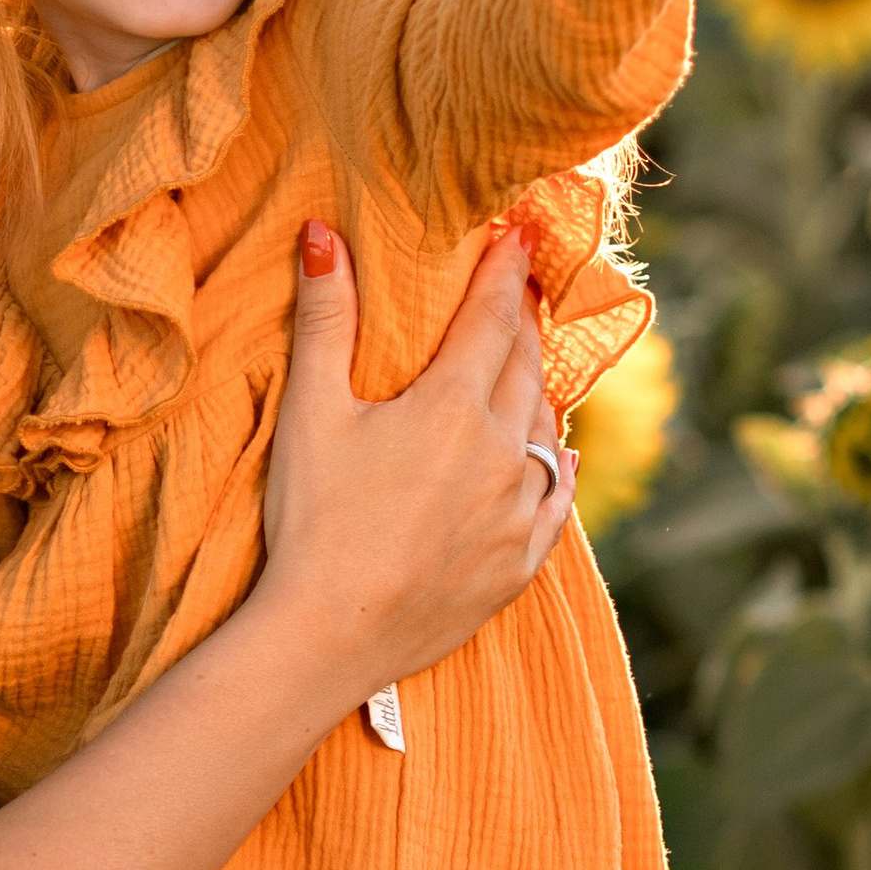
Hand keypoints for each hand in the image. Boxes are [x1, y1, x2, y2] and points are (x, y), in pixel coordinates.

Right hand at [256, 218, 575, 708]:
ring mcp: (517, 513)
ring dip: (538, 392)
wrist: (329, 636)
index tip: (523, 233)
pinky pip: (556, 502)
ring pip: (543, 432)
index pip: (492, 317)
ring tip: (530, 367)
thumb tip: (323, 232)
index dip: (507, 270)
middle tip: (524, 291)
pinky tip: (560, 455)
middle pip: (525, 368)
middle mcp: (501, 453)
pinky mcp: (518, 564)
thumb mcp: (310, 413)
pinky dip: (557, 468)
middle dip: (523, 323)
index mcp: (453, 407)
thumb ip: (325, 320)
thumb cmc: (312, 522)